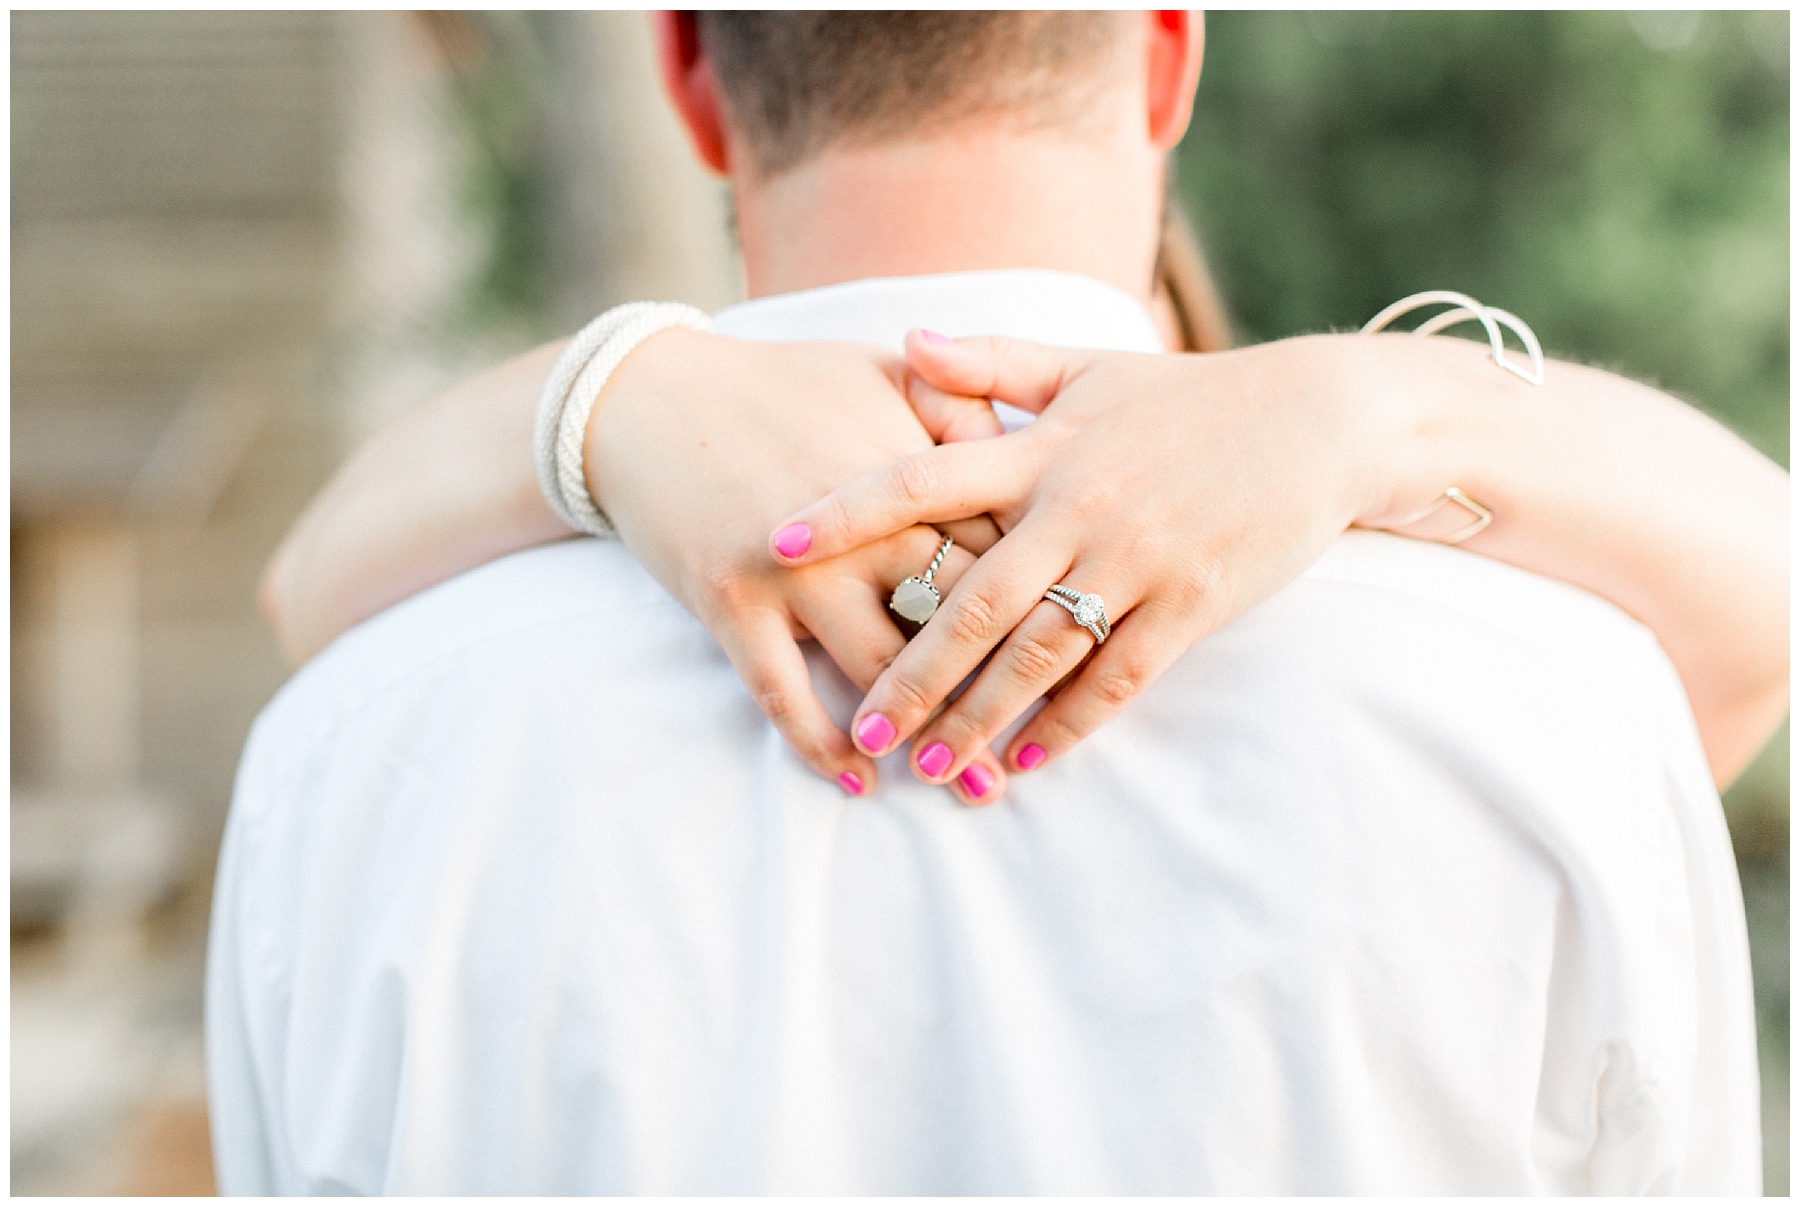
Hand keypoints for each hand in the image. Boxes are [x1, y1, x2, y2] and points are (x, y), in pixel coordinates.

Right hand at [587, 329, 1007, 801]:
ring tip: (969, 785)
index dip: (1049, 610)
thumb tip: (1025, 447)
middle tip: (1045, 747)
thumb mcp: (882, 370)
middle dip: (1006, 689)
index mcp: (911, 474)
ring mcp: (795, 572)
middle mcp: (863, 530)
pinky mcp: (732, 604)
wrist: (649, 397)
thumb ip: (961, 405)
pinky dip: (822, 744)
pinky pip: (783, 694)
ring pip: (881, 670)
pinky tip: (859, 781)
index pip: (1003, 554)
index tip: (1087, 659)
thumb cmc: (781, 384)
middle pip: (956, 623)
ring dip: (927, 734)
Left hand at [770, 330, 1393, 787]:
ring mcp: (1138, 559)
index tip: (781, 544)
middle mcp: (1080, 505)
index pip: (925, 478)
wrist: (1322, 420)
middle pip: (972, 602)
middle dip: (911, 674)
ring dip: (980, 719)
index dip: (851, 510)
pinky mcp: (1192, 604)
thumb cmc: (1191, 397)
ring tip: (931, 770)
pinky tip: (1030, 761)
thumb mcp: (1088, 367)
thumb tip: (901, 345)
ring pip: (1038, 656)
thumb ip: (992, 366)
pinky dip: (1070, 725)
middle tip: (861, 731)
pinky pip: (1119, 678)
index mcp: (1045, 448)